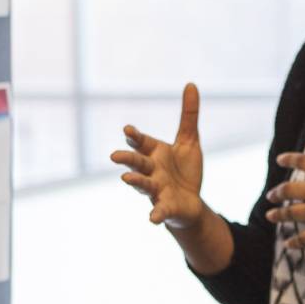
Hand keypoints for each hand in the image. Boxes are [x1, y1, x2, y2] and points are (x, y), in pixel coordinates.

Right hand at [111, 83, 205, 227]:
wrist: (190, 203)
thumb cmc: (184, 171)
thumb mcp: (189, 141)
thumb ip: (188, 115)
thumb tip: (191, 84)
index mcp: (155, 153)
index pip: (142, 143)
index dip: (135, 137)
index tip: (127, 130)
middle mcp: (151, 171)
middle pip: (137, 163)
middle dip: (127, 159)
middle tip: (114, 156)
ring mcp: (157, 190)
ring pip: (144, 185)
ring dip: (135, 182)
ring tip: (126, 179)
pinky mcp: (166, 207)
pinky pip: (160, 211)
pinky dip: (156, 214)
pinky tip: (153, 219)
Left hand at [264, 126, 304, 261]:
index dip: (291, 159)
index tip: (280, 159)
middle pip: (291, 189)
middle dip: (278, 192)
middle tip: (270, 195)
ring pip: (291, 213)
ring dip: (279, 215)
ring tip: (269, 216)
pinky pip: (304, 238)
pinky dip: (295, 242)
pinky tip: (287, 244)